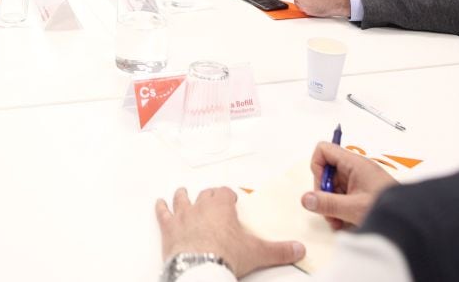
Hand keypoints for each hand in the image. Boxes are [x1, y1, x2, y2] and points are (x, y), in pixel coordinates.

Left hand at [156, 187, 304, 276]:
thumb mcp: (258, 253)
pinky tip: (159, 204)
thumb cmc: (226, 255)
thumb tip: (299, 250)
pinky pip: (162, 213)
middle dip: (208, 196)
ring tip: (182, 193)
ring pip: (181, 198)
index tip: (232, 198)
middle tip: (212, 199)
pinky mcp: (169, 228)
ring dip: (183, 196)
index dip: (228, 195)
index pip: (224, 192)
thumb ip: (280, 250)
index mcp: (221, 207)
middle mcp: (200, 206)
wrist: (200, 267)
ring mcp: (182, 216)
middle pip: (204, 194)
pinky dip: (161, 208)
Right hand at [301, 142, 395, 229]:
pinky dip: (339, 209)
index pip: (324, 150)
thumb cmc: (388, 209)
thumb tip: (305, 199)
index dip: (317, 167)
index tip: (322, 187)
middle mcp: (355, 168)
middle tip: (328, 211)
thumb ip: (327, 203)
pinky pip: (342, 195)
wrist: (411, 221)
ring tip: (337, 222)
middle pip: (326, 172)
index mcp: (354, 163)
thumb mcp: (353, 208)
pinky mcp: (362, 191)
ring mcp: (359, 180)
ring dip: (330, 204)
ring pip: (333, 186)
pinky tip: (343, 223)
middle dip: (323, 193)